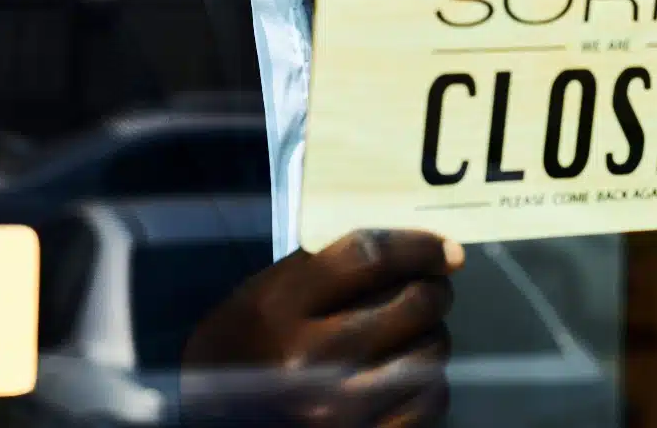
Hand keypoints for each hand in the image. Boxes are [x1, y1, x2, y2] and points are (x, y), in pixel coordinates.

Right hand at [180, 229, 464, 426]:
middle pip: (413, 302)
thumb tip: (416, 250)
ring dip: (432, 336)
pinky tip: (410, 375)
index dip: (419, 247)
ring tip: (414, 333)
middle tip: (431, 289)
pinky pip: (430, 401)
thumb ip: (328, 267)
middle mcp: (311, 359)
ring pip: (430, 351)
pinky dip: (429, 383)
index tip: (443, 249)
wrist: (213, 418)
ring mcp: (337, 409)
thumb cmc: (246, 345)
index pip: (370, 256)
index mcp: (280, 309)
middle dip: (434, 289)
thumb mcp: (266, 294)